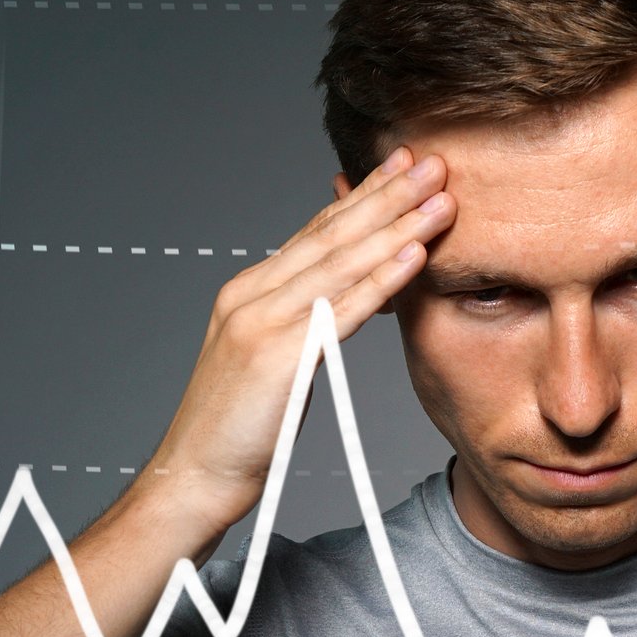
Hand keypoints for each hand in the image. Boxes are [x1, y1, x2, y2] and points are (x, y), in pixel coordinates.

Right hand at [138, 145, 455, 545]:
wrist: (195, 476)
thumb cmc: (239, 430)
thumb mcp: (275, 361)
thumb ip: (306, 323)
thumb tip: (355, 299)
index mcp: (250, 290)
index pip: (316, 232)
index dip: (363, 196)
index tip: (403, 167)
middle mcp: (253, 294)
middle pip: (332, 233)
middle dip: (387, 194)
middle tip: (433, 161)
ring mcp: (262, 320)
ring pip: (341, 261)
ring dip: (397, 225)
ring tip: (440, 197)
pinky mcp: (276, 354)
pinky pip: (342, 309)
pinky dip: (382, 278)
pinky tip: (415, 254)